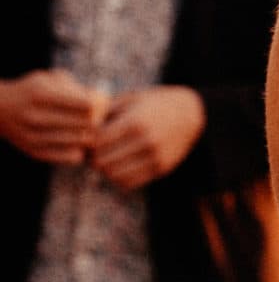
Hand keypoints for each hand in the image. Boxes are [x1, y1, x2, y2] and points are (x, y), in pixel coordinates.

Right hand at [0, 70, 106, 166]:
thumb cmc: (35, 91)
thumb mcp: (52, 80)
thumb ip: (78, 88)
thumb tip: (104, 102)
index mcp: (41, 94)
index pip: (87, 105)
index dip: (101, 105)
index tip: (100, 102)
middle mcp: (34, 116)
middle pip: (87, 125)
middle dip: (100, 121)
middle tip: (101, 118)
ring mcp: (32, 136)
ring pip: (81, 142)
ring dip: (92, 136)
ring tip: (90, 129)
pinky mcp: (34, 152)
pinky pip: (72, 157)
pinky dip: (82, 150)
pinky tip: (78, 142)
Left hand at [88, 86, 204, 189]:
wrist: (194, 113)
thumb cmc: (156, 103)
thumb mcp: (131, 99)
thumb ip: (106, 112)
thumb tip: (80, 127)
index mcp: (135, 122)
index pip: (96, 142)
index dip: (86, 142)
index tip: (86, 139)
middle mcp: (146, 141)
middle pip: (101, 161)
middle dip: (92, 157)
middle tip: (93, 151)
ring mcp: (155, 157)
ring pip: (113, 175)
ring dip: (105, 169)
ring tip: (106, 158)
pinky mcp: (161, 168)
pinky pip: (129, 183)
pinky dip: (118, 177)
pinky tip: (120, 165)